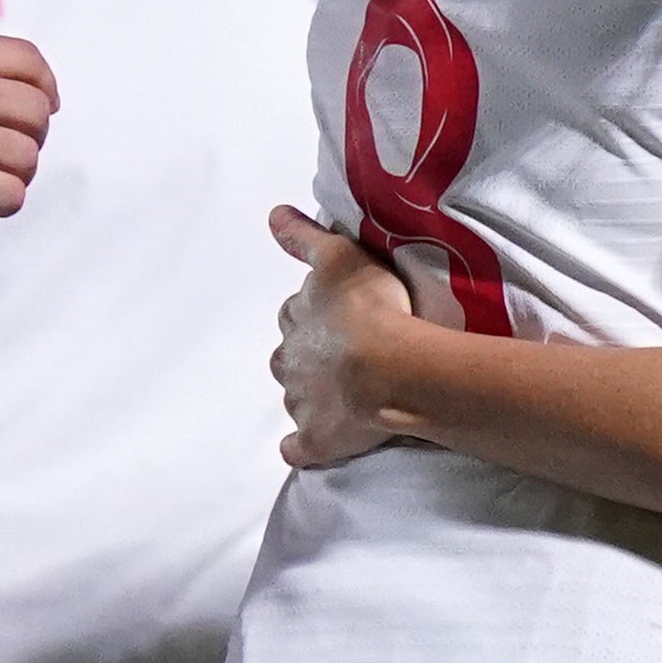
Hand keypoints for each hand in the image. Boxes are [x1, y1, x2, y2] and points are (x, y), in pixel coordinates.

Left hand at [265, 206, 436, 468]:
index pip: (295, 312)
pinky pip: (298, 448)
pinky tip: (313, 442)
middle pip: (291, 357)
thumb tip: (273, 214)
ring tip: (343, 395)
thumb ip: (304, 237)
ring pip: (296, 398)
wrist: (388, 367)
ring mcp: (301, 403)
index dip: (315, 313)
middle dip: (309, 356)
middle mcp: (290, 361)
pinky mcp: (316, 439)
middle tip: (343, 354)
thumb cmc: (371, 305)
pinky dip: (302, 445)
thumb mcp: (339, 255)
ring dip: (312, 396)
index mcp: (296, 319)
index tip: (336, 314)